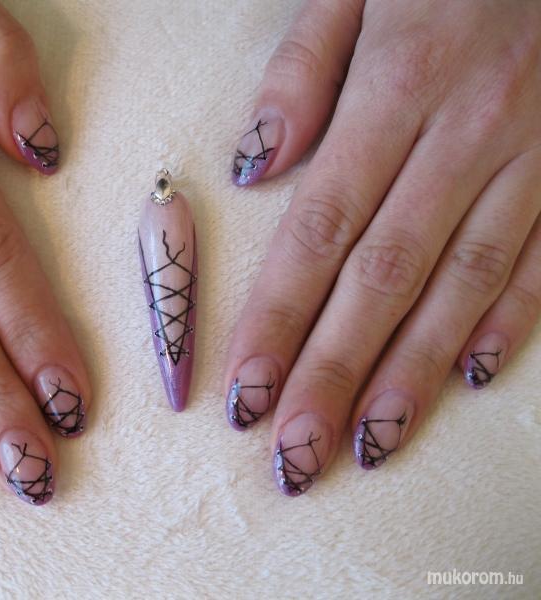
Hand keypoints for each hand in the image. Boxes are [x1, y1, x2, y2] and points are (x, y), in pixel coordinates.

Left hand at [225, 0, 540, 493]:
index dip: (278, 318)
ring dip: (411, 375)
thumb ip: (300, 72)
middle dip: (333, 373)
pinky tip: (464, 379)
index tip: (245, 390)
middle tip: (293, 453)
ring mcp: (534, 155)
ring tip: (365, 445)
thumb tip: (252, 169)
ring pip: (464, 284)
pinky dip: (507, 323)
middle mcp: (468, 133)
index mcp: (400, 84)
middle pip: (384, 277)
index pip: (320, 229)